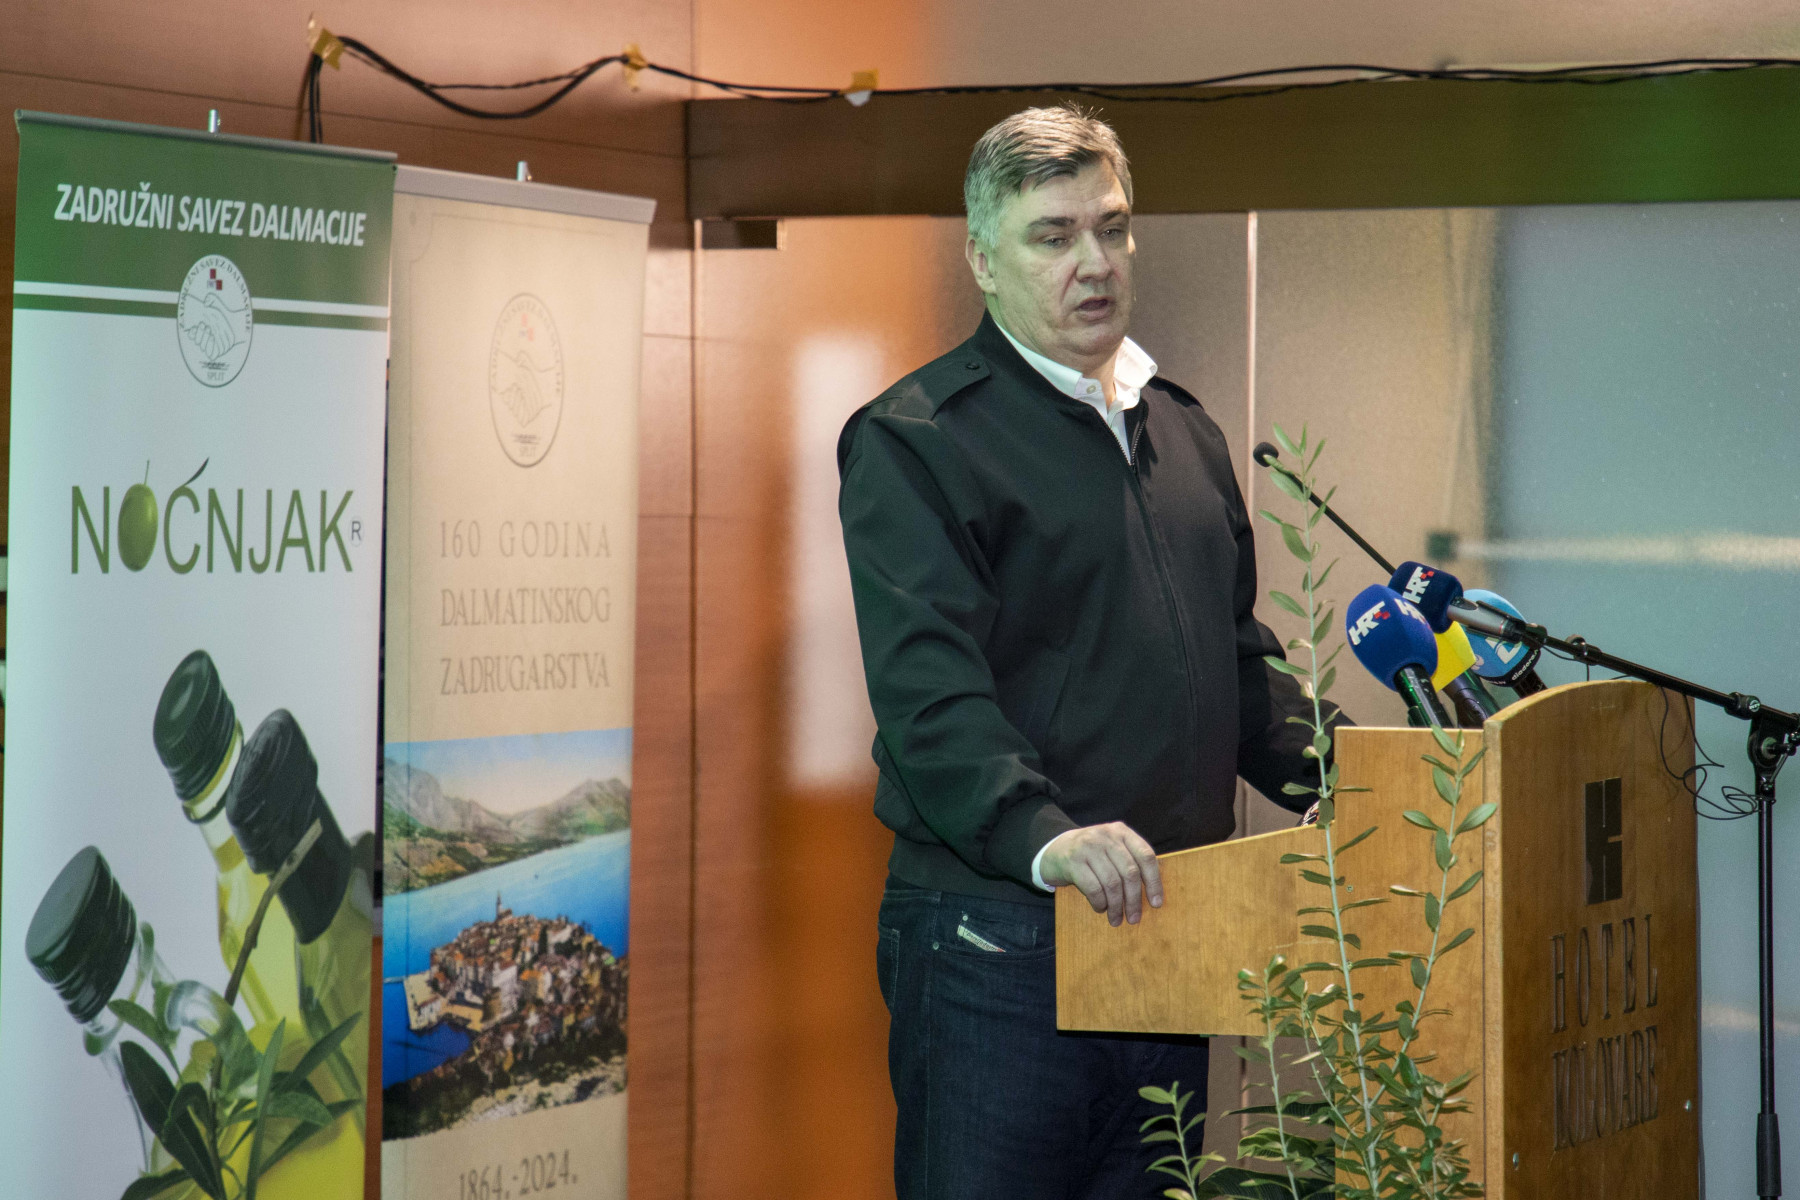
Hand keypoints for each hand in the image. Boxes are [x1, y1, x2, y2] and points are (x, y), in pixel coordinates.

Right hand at [1038, 822, 1162, 926]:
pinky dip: (1099, 902)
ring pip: (1112, 883)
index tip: (1156, 904)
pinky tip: (1100, 908)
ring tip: (1116, 918)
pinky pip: (1093, 888)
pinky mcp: (1073, 861)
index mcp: (1121, 832)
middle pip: (1129, 872)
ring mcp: (1088, 847)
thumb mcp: (1111, 849)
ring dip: (1116, 906)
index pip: (1146, 856)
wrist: (1053, 849)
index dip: (1154, 882)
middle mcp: (1106, 836)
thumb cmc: (1090, 855)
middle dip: (1134, 900)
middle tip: (1133, 918)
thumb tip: (1153, 894)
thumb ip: (1129, 861)